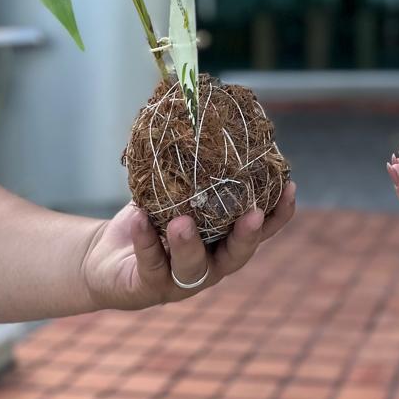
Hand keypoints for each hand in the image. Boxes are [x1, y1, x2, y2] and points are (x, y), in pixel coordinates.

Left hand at [80, 182, 296, 310]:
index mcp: (223, 242)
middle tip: (253, 215)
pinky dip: (144, 240)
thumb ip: (196, 171)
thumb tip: (207, 111)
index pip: (261, 231)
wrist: (107, 257)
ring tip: (182, 222)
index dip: (279, 214)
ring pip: (191, 268)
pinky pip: (148, 264)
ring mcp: (178, 282)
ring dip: (189, 244)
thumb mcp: (176, 193)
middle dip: (246, 236)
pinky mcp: (146, 287)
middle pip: (236, 256)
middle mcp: (209, 265)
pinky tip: (139, 217)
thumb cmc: (152, 217)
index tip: (290, 186)